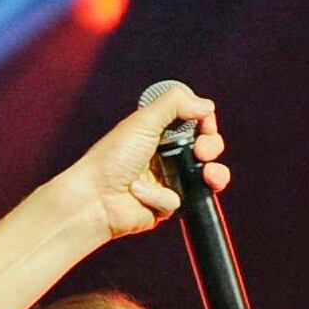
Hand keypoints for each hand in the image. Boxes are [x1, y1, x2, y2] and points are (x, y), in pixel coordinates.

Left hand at [52, 86, 226, 243]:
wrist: (95, 200)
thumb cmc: (111, 159)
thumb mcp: (143, 121)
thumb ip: (175, 103)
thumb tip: (207, 105)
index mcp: (158, 130)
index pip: (195, 121)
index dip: (205, 122)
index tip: (205, 125)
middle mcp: (164, 153)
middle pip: (206, 147)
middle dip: (211, 147)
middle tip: (202, 152)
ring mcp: (167, 180)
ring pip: (205, 176)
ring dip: (213, 174)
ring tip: (209, 175)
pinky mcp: (166, 205)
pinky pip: (180, 200)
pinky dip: (162, 198)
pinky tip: (142, 195)